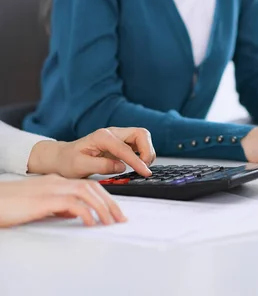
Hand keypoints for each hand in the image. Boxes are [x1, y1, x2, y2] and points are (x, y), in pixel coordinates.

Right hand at [0, 174, 126, 227]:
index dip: (104, 197)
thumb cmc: (11, 204)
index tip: (115, 211)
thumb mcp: (39, 205)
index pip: (88, 185)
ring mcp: (51, 188)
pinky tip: (91, 223)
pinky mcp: (44, 199)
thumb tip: (73, 214)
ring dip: (102, 207)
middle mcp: (57, 181)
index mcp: (57, 182)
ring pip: (87, 192)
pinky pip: (72, 203)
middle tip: (120, 218)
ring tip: (111, 222)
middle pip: (92, 187)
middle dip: (110, 202)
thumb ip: (57, 206)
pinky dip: (85, 212)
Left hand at [28, 127, 155, 177]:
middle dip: (147, 150)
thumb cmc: (68, 161)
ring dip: (147, 152)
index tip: (145, 172)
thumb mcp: (80, 166)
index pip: (126, 148)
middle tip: (145, 168)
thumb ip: (101, 166)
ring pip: (142, 137)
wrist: (62, 157)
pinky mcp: (120, 143)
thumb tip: (122, 166)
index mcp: (102, 137)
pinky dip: (143, 153)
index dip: (137, 161)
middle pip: (141, 134)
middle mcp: (112, 133)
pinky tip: (138, 165)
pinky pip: (138, 144)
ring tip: (142, 168)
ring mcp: (117, 137)